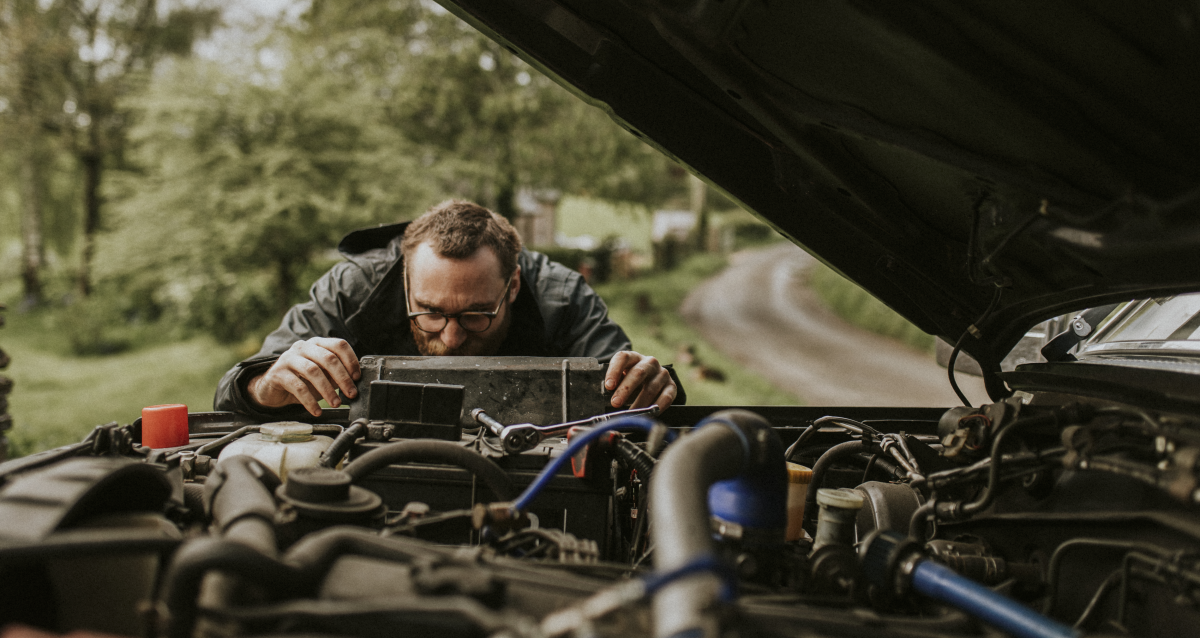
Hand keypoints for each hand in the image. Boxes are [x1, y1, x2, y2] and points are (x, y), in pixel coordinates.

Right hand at [247, 337, 361, 416]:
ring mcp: (289, 358)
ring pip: (313, 371)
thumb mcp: (322, 375)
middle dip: (343, 378)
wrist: (272, 388)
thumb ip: (336, 375)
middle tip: (351, 393)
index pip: (339, 345)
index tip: (357, 377)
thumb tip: (354, 383)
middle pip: (328, 358)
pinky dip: (310, 401)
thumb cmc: (301, 380)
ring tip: (335, 403)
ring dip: (327, 390)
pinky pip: (298, 387)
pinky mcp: (278, 373)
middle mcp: (303, 347)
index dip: (351, 361)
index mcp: (317, 344)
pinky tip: (317, 410)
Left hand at [604, 350, 676, 411]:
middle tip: (616, 403)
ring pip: (651, 388)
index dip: (615, 371)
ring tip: (630, 413)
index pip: (623, 358)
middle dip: (625, 390)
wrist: (652, 379)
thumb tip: (605, 399)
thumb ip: (614, 384)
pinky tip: (648, 413)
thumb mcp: (621, 377)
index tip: (609, 386)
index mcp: (633, 357)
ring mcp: (662, 373)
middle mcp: (649, 362)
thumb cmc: (631, 379)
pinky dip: (657, 407)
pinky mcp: (671, 385)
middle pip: (638, 373)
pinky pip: (666, 397)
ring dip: (639, 403)